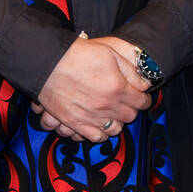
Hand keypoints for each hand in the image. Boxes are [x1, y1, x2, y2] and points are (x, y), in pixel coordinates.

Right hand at [33, 35, 150, 140]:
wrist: (48, 63)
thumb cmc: (78, 55)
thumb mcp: (110, 54)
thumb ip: (130, 71)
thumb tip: (144, 84)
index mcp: (118, 87)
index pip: (142, 102)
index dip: (144, 99)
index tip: (141, 97)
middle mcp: (107, 105)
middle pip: (130, 116)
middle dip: (131, 109)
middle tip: (126, 102)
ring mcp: (91, 116)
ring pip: (116, 129)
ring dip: (118, 121)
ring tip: (113, 113)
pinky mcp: (75, 123)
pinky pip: (96, 137)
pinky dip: (101, 133)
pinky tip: (100, 123)